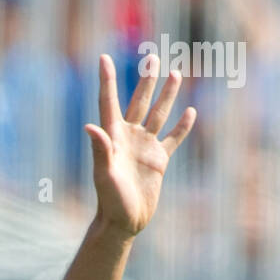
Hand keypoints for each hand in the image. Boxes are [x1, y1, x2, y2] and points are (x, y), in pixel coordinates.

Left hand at [84, 54, 195, 236]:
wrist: (124, 222)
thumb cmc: (110, 200)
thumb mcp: (104, 175)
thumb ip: (100, 150)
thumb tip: (89, 127)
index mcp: (113, 137)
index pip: (110, 102)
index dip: (107, 80)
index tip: (103, 57)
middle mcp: (129, 137)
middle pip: (139, 102)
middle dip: (147, 81)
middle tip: (153, 58)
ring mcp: (145, 147)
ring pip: (158, 114)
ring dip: (167, 95)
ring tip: (176, 73)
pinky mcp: (159, 160)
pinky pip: (173, 138)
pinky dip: (182, 126)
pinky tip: (190, 111)